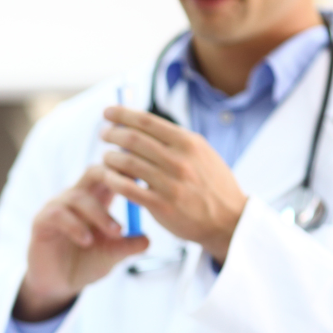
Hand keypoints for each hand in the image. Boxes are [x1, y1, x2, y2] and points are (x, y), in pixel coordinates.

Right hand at [16, 165, 149, 320]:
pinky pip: (58, 215)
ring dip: (100, 214)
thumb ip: (128, 246)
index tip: (147, 178)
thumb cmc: (86, 262)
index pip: (112, 173)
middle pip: (93, 172)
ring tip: (116, 233)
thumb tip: (147, 238)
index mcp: (97, 199)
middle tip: (131, 191)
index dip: (128, 171)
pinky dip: (75, 226)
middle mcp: (76, 197)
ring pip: (78, 197)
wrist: (59, 284)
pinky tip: (87, 241)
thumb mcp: (111, 255)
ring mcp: (57, 207)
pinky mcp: (42, 221)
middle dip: (112, 176)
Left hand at [99, 105, 246, 262]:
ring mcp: (170, 183)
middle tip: (103, 134)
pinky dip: (113, 180)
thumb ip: (174, 141)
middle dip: (112, 133)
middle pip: (133, 139)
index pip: (147, 121)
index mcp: (188, 142)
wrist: (229, 220)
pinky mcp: (162, 205)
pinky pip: (128, 188)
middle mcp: (179, 160)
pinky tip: (108, 177)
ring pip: (127, 162)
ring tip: (106, 157)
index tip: (107, 112)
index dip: (123, 114)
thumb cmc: (210, 184)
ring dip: (110, 157)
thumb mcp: (201, 153)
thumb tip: (141, 126)